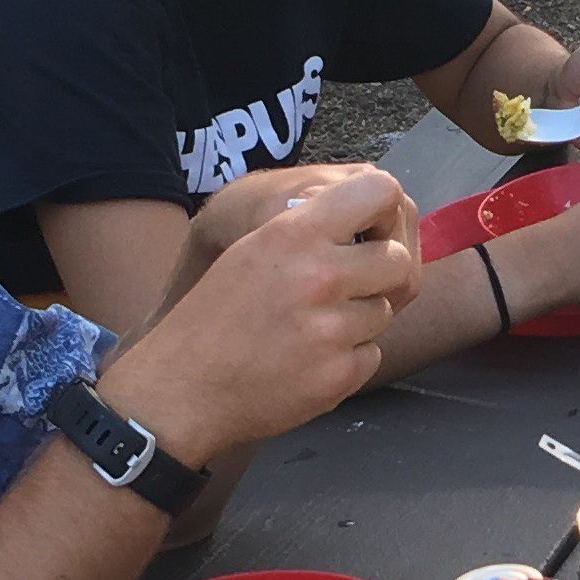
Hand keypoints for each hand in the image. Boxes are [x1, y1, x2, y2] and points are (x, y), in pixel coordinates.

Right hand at [116, 163, 415, 443]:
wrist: (183, 388)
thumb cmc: (216, 316)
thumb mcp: (252, 249)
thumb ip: (310, 228)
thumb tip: (377, 216)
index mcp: (293, 233)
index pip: (379, 191)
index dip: (384, 211)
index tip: (370, 231)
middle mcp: (318, 275)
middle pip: (396, 260)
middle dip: (378, 275)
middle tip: (341, 290)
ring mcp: (331, 329)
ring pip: (383, 311)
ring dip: (358, 320)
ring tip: (310, 329)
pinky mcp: (338, 374)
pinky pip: (371, 354)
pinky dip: (348, 359)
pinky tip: (308, 360)